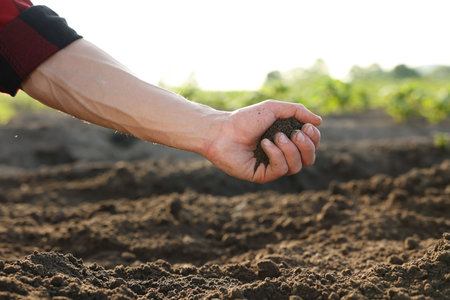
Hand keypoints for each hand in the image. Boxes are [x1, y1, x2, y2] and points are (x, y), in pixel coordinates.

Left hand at [204, 100, 321, 182]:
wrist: (222, 130)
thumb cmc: (245, 119)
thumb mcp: (274, 108)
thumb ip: (297, 111)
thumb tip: (318, 121)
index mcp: (286, 140)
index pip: (310, 145)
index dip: (314, 138)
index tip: (307, 127)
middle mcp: (281, 154)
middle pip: (309, 158)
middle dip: (307, 146)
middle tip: (296, 134)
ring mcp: (272, 166)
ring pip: (297, 166)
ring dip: (290, 149)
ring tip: (276, 136)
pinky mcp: (262, 175)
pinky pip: (281, 170)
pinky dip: (276, 155)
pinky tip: (265, 144)